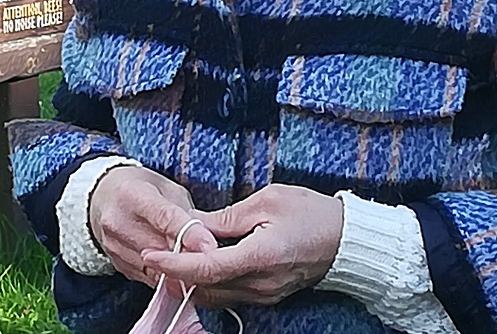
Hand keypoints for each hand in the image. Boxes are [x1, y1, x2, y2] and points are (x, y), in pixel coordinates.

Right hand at [88, 166, 216, 285]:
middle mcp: (118, 223)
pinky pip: (149, 279)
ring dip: (181, 272)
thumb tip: (208, 240)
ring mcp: (115, 247)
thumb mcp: (165, 188)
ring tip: (201, 266)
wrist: (101, 198)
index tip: (211, 247)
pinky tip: (181, 271)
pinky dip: (169, 278)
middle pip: (161, 250)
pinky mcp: (117, 265)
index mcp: (132, 195)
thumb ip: (185, 212)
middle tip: (215, 261)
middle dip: (191, 258)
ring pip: (156, 270)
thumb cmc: (140, 188)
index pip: (164, 218)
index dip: (190, 234)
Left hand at [141, 184, 342, 307]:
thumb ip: (225, 218)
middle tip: (151, 255)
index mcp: (259, 256)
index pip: (206, 267)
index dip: (174, 262)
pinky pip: (229, 295)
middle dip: (175, 275)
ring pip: (215, 295)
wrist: (346, 240)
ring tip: (168, 259)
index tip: (150, 254)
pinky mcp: (267, 295)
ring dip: (190, 281)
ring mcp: (264, 293)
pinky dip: (208, 283)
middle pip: (205, 288)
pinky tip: (197, 266)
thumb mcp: (266, 201)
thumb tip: (192, 224)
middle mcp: (260, 283)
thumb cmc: (310, 212)